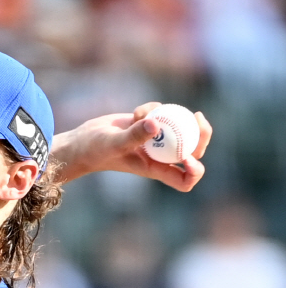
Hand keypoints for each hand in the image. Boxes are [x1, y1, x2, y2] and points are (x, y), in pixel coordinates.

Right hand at [52, 102, 211, 191]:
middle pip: (196, 151)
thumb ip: (133, 136)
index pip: (186, 179)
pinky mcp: (152, 124)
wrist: (83, 141)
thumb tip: (156, 123)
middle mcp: (161, 156)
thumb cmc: (95, 150)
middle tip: (197, 116)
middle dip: (202, 135)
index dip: (195, 170)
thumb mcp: (113, 144)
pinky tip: (136, 111)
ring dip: (172, 116)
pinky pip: (166, 113)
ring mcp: (158, 140)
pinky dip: (155, 108)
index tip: (188, 156)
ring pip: (184, 129)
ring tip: (148, 114)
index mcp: (156, 169)